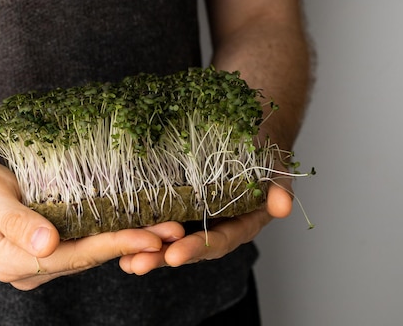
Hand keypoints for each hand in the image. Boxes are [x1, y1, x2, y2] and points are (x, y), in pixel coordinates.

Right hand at [0, 157, 184, 289]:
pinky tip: (139, 222)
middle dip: (135, 244)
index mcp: (16, 262)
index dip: (115, 245)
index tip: (150, 237)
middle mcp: (34, 267)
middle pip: (92, 256)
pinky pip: (87, 241)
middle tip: (174, 232)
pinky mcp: (51, 246)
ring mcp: (43, 259)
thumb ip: (16, 221)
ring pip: (93, 251)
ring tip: (167, 227)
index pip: (77, 255)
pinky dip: (114, 233)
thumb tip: (48, 244)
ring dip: (130, 239)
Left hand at [119, 164, 292, 273]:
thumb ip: (279, 189)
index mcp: (241, 225)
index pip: (218, 241)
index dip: (197, 248)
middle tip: (138, 264)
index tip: (175, 255)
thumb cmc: (263, 156)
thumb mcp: (275, 170)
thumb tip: (283, 207)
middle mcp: (217, 228)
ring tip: (124, 260)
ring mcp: (197, 219)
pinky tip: (119, 236)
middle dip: (163, 257)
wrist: (250, 137)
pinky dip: (142, 230)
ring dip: (147, 251)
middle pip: (190, 248)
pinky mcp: (180, 206)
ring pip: (172, 240)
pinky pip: (161, 221)